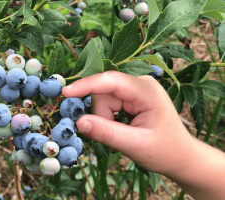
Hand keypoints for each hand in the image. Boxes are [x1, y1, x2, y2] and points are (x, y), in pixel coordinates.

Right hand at [62, 71, 193, 175]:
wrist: (180, 155)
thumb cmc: (165, 151)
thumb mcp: (135, 145)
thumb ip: (106, 133)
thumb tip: (78, 122)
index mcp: (147, 91)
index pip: (111, 81)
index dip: (87, 85)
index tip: (66, 93)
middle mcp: (141, 84)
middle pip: (104, 92)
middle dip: (101, 115)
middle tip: (113, 138)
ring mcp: (136, 89)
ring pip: (104, 98)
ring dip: (104, 118)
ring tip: (120, 136)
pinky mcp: (131, 96)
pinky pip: (108, 102)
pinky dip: (107, 116)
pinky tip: (119, 128)